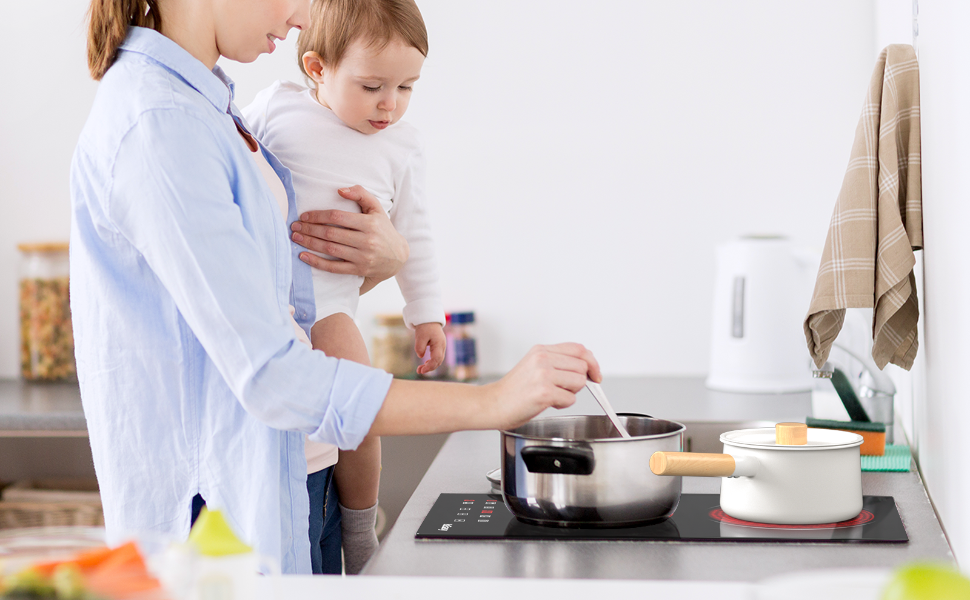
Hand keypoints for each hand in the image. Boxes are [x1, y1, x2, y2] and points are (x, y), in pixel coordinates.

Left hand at [290, 185, 408, 282]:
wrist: (398, 257)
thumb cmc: (383, 229)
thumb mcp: (376, 208)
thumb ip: (360, 194)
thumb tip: (339, 190)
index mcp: (369, 224)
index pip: (337, 217)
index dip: (318, 216)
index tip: (304, 216)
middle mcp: (367, 241)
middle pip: (330, 234)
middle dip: (309, 229)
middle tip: (294, 227)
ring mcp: (363, 257)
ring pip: (330, 249)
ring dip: (309, 243)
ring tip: (295, 238)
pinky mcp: (359, 270)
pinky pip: (334, 268)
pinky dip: (317, 262)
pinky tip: (303, 256)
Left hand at [414, 323, 445, 374]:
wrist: (429, 319)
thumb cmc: (425, 327)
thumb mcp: (420, 336)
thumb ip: (420, 347)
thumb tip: (420, 356)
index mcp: (439, 344)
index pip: (436, 359)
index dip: (429, 366)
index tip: (421, 370)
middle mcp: (442, 346)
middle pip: (438, 361)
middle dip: (429, 368)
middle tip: (419, 371)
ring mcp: (441, 346)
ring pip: (438, 360)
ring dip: (430, 365)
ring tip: (420, 369)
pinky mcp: (438, 346)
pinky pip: (437, 356)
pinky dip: (431, 361)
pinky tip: (425, 363)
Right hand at [487, 343, 600, 430]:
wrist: (492, 404)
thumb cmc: (513, 390)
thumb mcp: (533, 366)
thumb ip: (557, 362)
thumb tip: (586, 367)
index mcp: (541, 350)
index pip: (579, 349)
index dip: (592, 362)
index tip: (595, 374)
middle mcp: (543, 359)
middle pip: (582, 366)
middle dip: (579, 381)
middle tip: (562, 389)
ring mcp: (543, 375)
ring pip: (579, 382)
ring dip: (570, 393)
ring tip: (552, 396)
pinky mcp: (544, 392)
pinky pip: (570, 399)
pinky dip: (562, 404)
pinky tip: (546, 403)